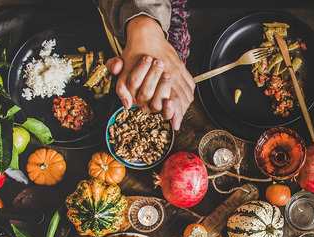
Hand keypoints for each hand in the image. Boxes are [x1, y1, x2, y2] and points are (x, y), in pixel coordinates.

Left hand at [107, 16, 193, 130]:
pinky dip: (188, 94)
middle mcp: (173, 75)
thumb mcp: (124, 72)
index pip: (172, 101)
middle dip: (180, 112)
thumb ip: (123, 89)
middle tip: (176, 121)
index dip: (174, 115)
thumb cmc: (134, 54)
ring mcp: (179, 71)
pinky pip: (190, 84)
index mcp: (160, 78)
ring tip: (179, 113)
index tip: (174, 125)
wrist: (146, 34)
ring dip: (184, 105)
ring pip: (188, 93)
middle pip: (182, 100)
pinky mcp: (182, 68)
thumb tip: (127, 105)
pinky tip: (184, 100)